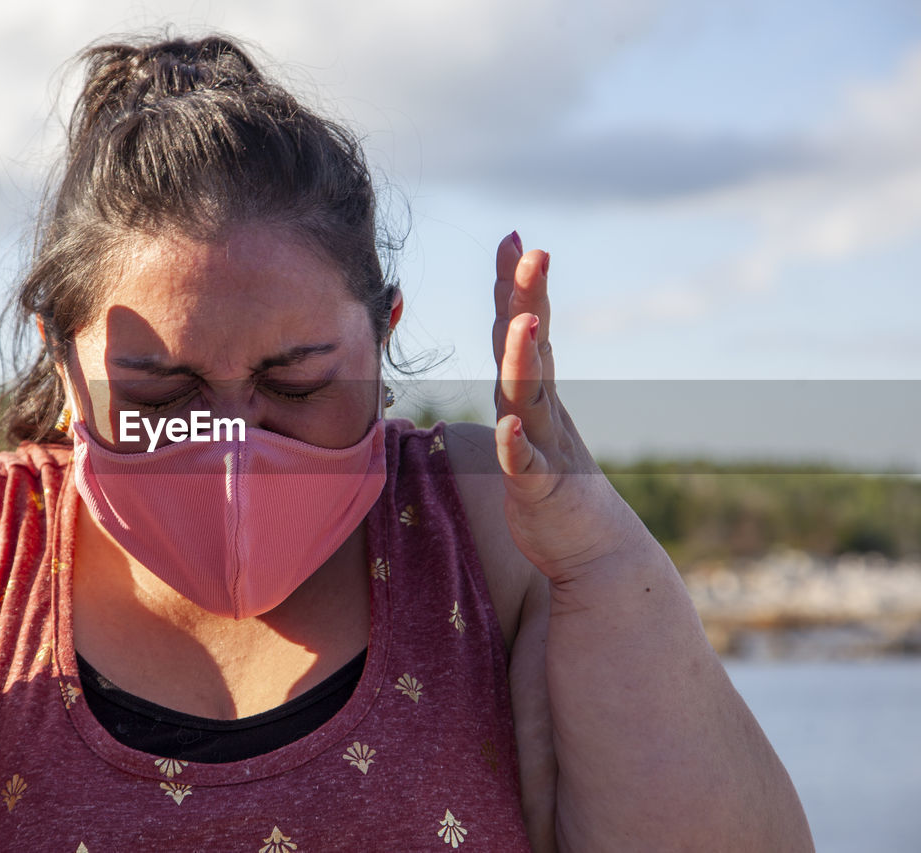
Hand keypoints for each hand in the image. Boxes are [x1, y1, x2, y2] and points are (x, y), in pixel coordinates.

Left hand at [492, 231, 635, 582]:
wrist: (597, 553)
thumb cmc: (554, 484)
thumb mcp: (529, 423)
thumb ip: (519, 381)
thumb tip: (511, 334)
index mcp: (536, 395)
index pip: (525, 330)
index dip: (518, 286)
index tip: (514, 238)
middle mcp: (541, 412)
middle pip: (532, 347)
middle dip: (530, 297)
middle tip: (533, 251)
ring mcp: (543, 448)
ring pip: (529, 397)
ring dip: (524, 359)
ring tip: (524, 320)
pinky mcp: (540, 491)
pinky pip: (524, 465)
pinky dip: (516, 445)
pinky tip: (507, 426)